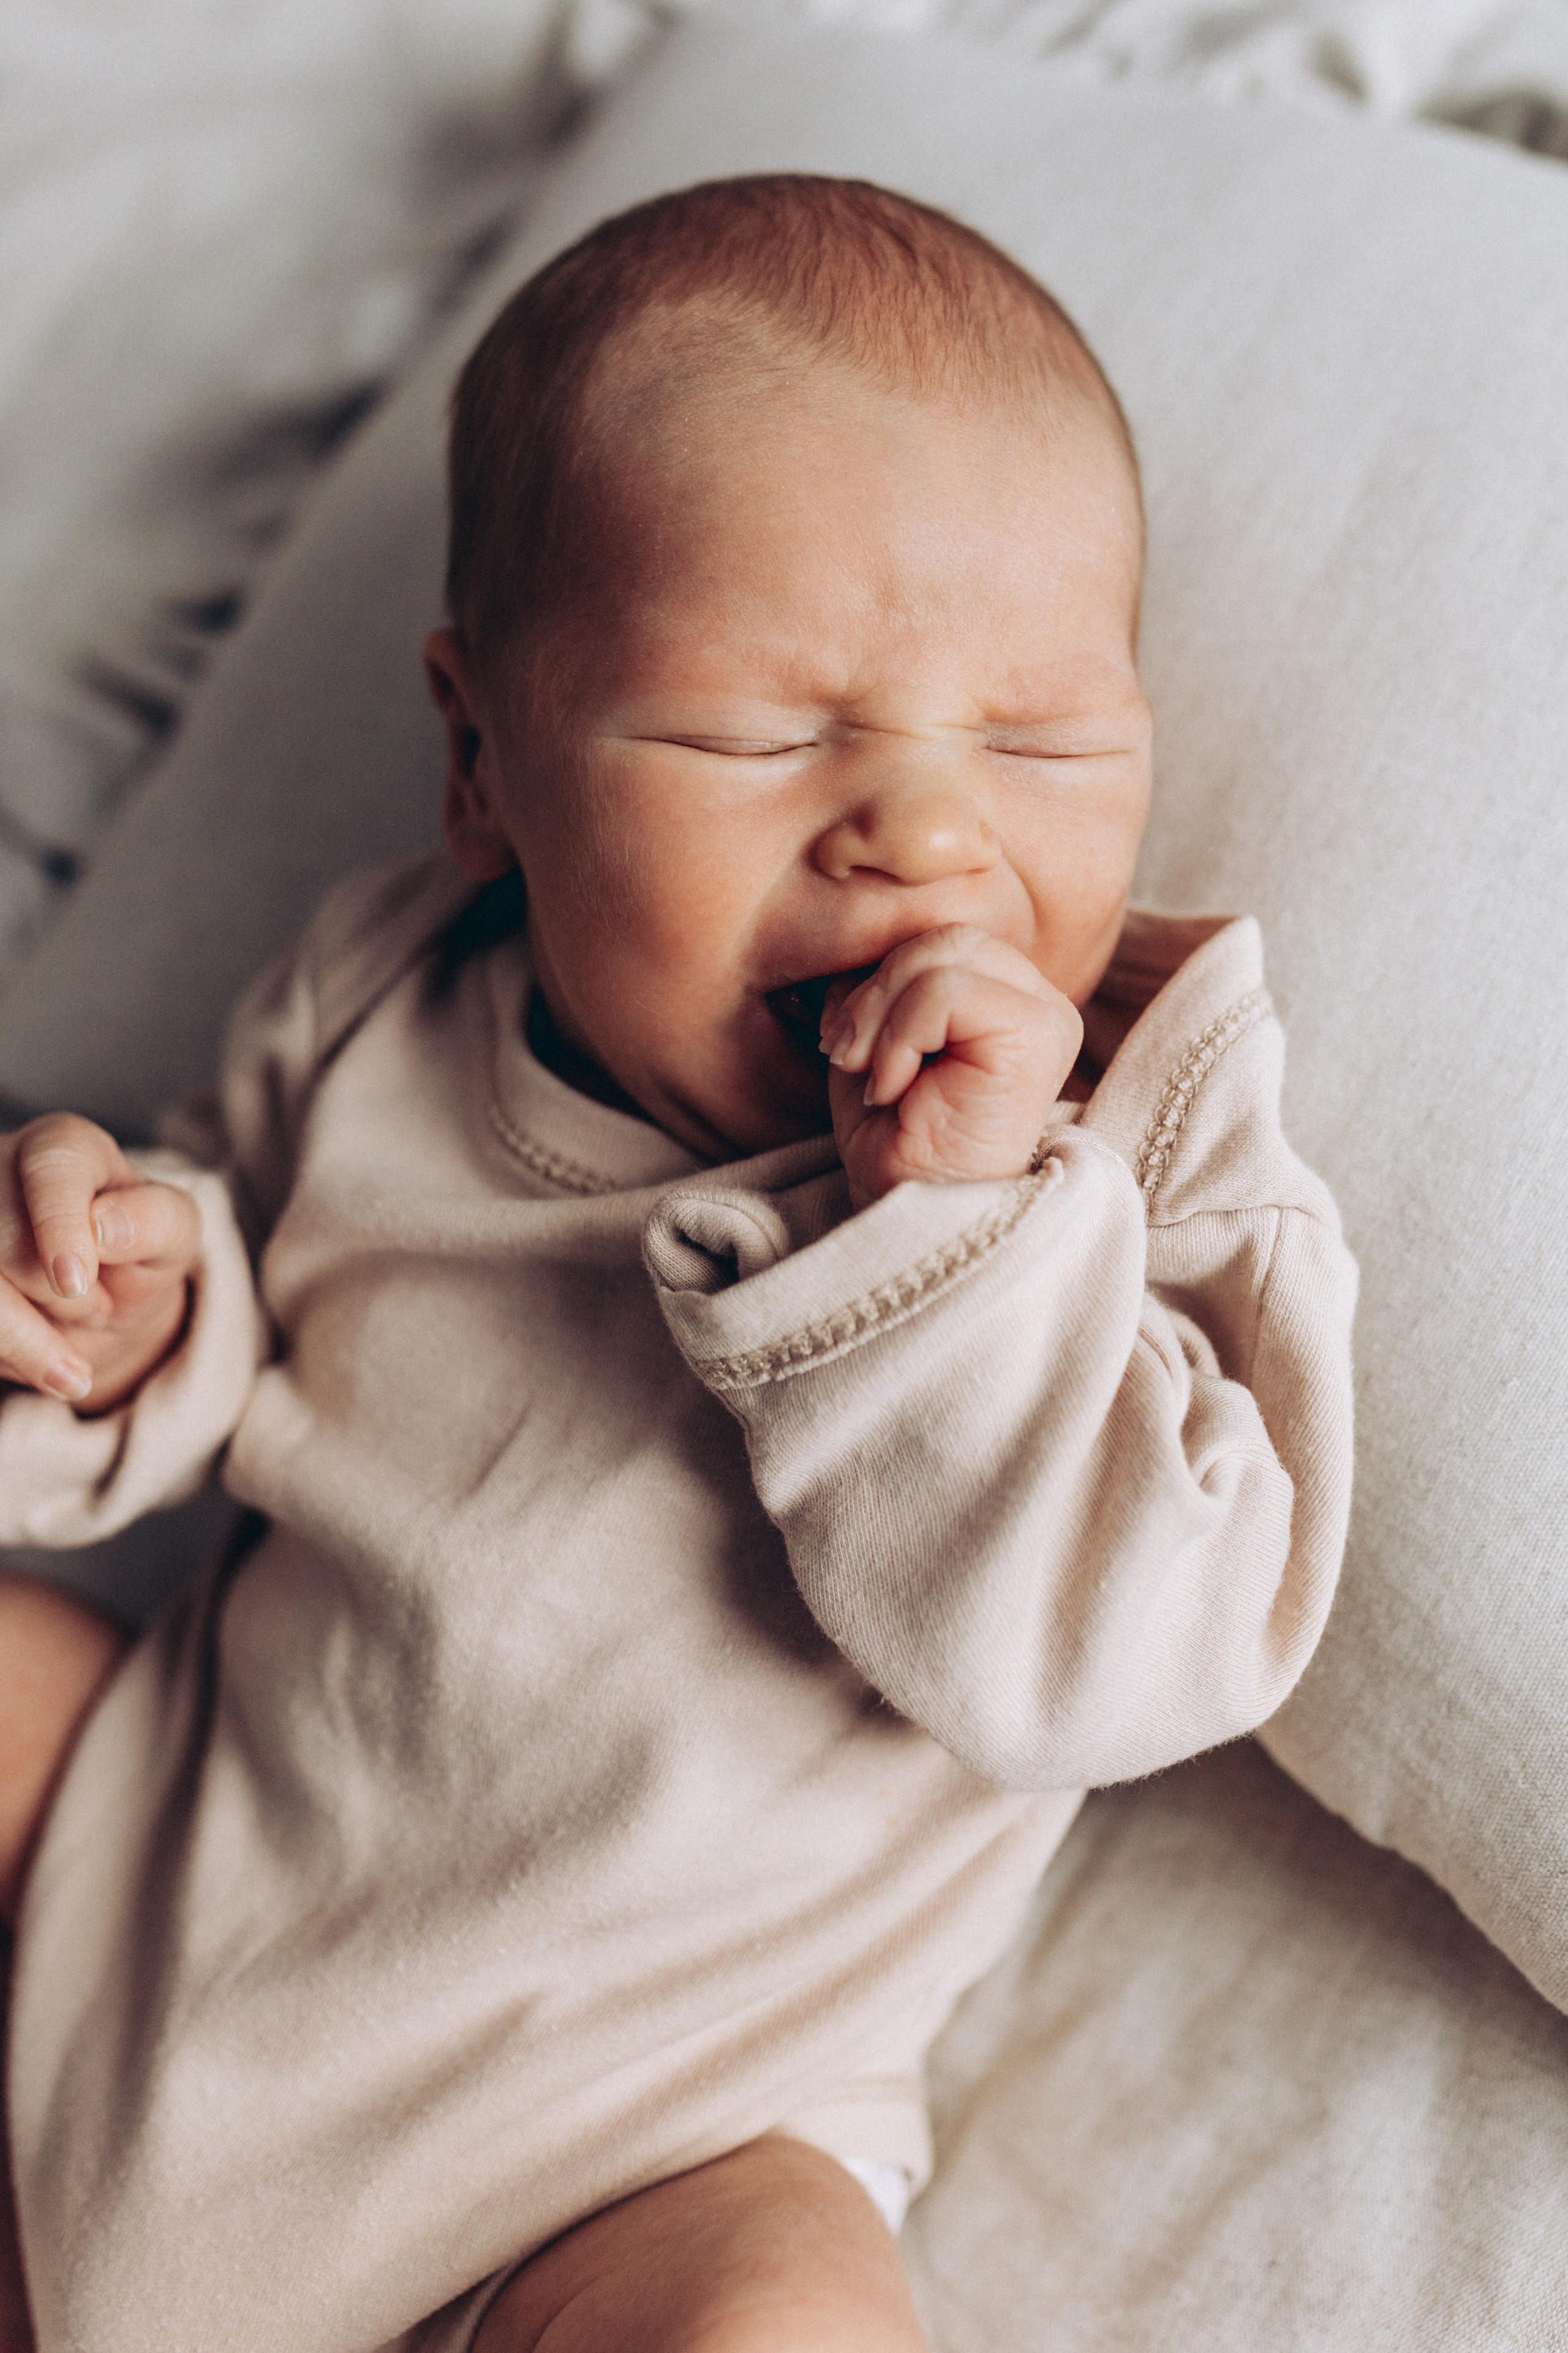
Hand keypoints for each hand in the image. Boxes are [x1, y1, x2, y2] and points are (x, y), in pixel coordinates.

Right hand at [0, 1115, 201, 1412]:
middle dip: (54, 1295)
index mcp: (63, 1147)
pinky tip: (45, 1371)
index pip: (53, 1167)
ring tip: (71, 1361)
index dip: (60, 1223)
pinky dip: (8, 1352)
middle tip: (96, 1310)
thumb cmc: (137, 1253)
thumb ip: (156, 1222)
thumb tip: (104, 1228)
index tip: (74, 1281)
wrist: (101, 1306)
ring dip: (23, 1334)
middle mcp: (1, 1170)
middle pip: (4, 1234)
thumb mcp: (174, 1235)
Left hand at [821, 925, 1082, 1211]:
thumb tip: (859, 940)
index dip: (876, 980)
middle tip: (850, 1059)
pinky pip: (948, 990)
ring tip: (877, 1078)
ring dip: (883, 1018)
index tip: (845, 1049)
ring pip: (943, 953)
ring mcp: (1046, 1015)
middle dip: (875, 993)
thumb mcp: (873, 1042)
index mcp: (1001, 994)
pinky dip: (901, 1036)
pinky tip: (898, 1090)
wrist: (910, 1216)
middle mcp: (1036, 998)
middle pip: (941, 935)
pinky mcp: (1041, 1036)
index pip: (932, 938)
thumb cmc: (895, 1142)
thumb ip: (880, 982)